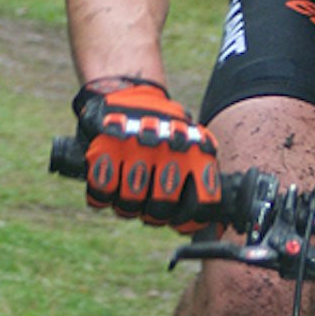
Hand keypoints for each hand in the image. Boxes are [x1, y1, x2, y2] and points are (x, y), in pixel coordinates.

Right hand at [73, 81, 220, 231]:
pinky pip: (101, 192)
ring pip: (129, 205)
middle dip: (153, 214)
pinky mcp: (104, 148)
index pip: (202, 202)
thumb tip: (213, 224)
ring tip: (128, 193)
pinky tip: (108, 185)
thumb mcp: (194, 144)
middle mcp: (168, 151)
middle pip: (160, 209)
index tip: (181, 223)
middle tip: (149, 206)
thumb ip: (201, 178)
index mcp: (195, 152)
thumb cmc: (165, 129)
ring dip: (127, 206)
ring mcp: (135, 150)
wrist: (129, 91)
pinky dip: (101, 196)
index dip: (190, 222)